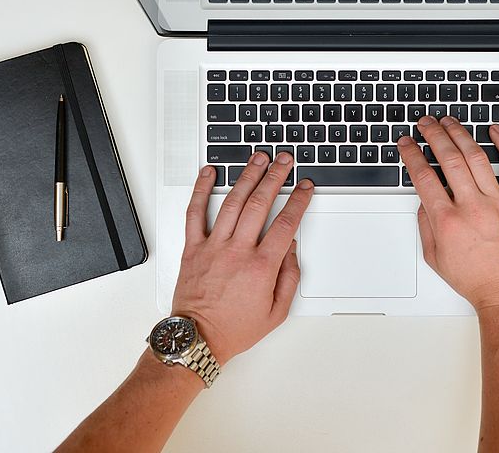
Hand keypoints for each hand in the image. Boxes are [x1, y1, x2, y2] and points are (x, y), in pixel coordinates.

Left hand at [171, 152, 313, 363]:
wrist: (197, 339)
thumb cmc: (234, 328)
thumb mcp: (276, 312)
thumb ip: (289, 277)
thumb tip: (291, 249)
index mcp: (261, 267)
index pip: (286, 223)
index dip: (299, 201)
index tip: (305, 188)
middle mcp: (237, 251)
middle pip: (261, 204)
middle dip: (276, 177)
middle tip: (284, 161)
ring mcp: (213, 246)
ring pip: (232, 202)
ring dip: (247, 176)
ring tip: (257, 159)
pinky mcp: (193, 248)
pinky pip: (195, 212)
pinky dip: (201, 190)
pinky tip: (209, 173)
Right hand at [397, 116, 498, 312]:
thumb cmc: (475, 279)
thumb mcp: (435, 257)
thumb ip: (426, 225)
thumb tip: (424, 200)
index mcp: (448, 221)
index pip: (424, 177)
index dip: (412, 155)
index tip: (407, 144)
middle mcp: (472, 207)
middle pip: (449, 159)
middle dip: (433, 135)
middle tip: (425, 123)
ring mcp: (498, 202)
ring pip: (477, 157)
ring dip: (460, 134)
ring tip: (450, 122)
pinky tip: (495, 132)